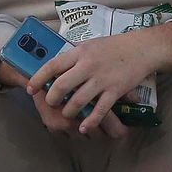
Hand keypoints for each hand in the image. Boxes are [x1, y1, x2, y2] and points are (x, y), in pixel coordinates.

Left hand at [30, 32, 163, 136]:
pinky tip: (82, 126)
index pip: (53, 65)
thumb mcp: (90, 45)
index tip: (30, 88)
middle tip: (50, 103)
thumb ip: (74, 57)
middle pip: (61, 86)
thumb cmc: (113, 46)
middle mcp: (88, 66)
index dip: (39, 78)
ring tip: (66, 113)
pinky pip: (99, 110)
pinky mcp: (115, 91)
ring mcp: (102, 79)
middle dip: (52, 98)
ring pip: (78, 101)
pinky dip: (89, 121)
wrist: (141, 49)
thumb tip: (55, 68)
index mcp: (80, 52)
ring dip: (68, 111)